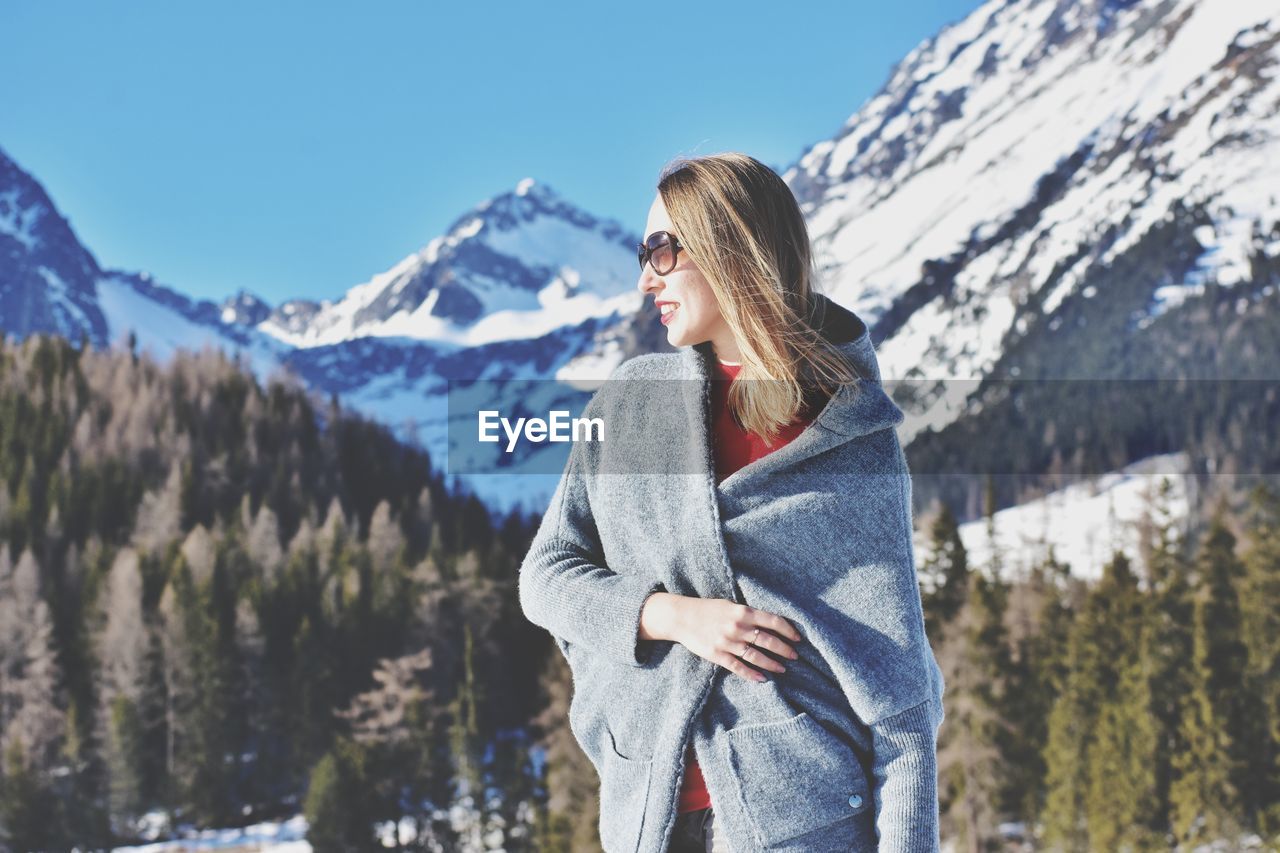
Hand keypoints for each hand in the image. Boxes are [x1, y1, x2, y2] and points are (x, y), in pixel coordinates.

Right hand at [639, 592, 802, 681]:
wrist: (680, 617)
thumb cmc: (707, 609)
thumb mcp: (729, 605)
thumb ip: (748, 613)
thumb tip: (770, 623)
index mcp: (742, 611)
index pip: (773, 621)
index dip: (788, 630)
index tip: (798, 638)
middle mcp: (737, 627)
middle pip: (768, 640)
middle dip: (784, 649)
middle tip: (795, 656)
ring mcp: (727, 642)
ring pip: (756, 656)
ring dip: (772, 664)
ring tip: (783, 669)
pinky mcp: (717, 655)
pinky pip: (738, 667)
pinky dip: (752, 674)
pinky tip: (762, 679)